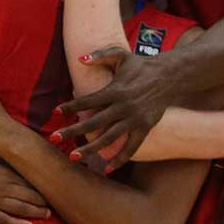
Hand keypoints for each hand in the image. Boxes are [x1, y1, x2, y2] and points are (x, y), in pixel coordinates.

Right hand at [0, 147, 49, 223]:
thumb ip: (3, 163)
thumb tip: (16, 160)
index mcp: (6, 173)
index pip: (31, 183)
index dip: (44, 190)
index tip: (54, 192)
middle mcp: (3, 186)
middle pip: (30, 197)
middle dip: (44, 203)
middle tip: (57, 207)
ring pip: (21, 208)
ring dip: (36, 213)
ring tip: (48, 216)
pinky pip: (4, 219)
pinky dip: (18, 223)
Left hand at [55, 51, 177, 163]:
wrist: (170, 76)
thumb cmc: (142, 65)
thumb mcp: (121, 55)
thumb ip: (101, 55)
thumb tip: (80, 59)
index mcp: (115, 89)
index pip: (87, 100)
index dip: (70, 106)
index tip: (54, 112)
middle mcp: (123, 106)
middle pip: (93, 122)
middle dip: (72, 131)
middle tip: (54, 139)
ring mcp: (134, 119)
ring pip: (109, 138)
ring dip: (90, 149)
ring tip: (73, 157)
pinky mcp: (145, 128)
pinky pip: (131, 147)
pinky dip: (120, 159)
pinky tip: (107, 169)